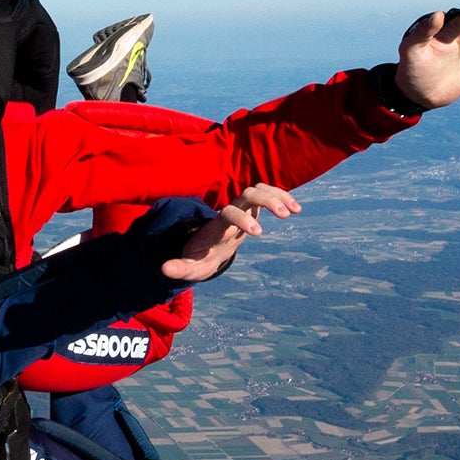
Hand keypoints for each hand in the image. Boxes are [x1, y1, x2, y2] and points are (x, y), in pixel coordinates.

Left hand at [162, 184, 299, 281]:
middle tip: (284, 216)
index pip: (228, 213)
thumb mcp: (189, 266)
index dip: (241, 218)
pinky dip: (282, 197)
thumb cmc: (198, 257)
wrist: (203, 247)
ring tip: (295, 210)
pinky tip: (297, 209)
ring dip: (277, 195)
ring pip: (259, 190)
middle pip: (247, 194)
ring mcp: (241, 210)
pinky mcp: (251, 210)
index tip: (257, 232)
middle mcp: (230, 213)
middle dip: (266, 200)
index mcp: (217, 226)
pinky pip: (267, 195)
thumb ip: (178, 268)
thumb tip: (163, 270)